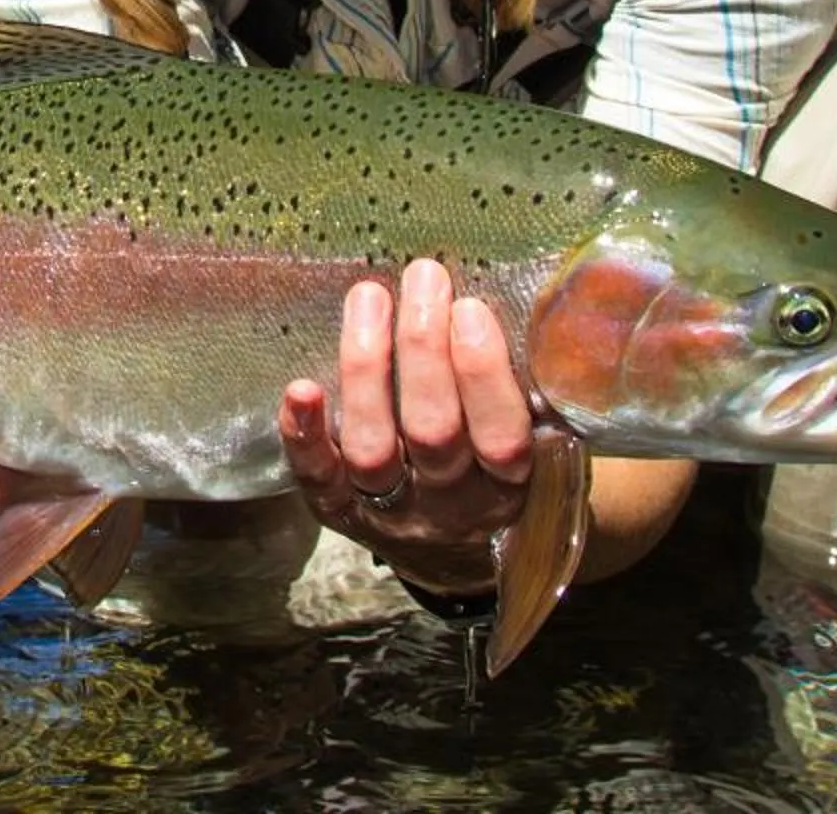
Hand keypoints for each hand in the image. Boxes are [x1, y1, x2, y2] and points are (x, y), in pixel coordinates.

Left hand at [281, 260, 536, 584]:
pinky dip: (304, 433)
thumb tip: (523, 302)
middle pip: (432, 432)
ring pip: (372, 449)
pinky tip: (300, 387)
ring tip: (369, 299)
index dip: (483, 375)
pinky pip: (318, 479)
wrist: (459, 559)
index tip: (470, 309)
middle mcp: (451, 506)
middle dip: (425, 349)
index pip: (500, 437)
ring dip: (367, 369)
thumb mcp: (536, 444)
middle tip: (424, 278)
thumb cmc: (497, 470)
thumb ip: (529, 392)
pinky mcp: (340, 511)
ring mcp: (391, 511)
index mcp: (509, 487)